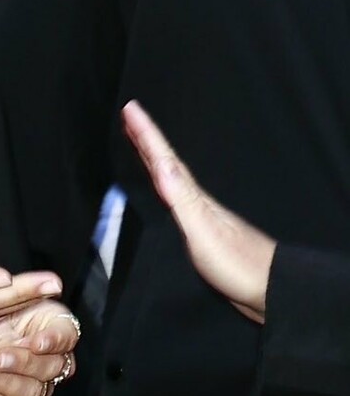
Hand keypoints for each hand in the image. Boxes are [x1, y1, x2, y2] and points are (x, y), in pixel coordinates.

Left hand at [0, 296, 79, 395]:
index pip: (66, 335)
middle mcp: (50, 359)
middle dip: (23, 364)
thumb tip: (15, 344)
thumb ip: (5, 330)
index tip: (36, 342)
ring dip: (2, 382)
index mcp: (50, 325)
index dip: (54, 340)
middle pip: (52, 368)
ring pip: (31, 392)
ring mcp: (36, 386)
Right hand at [122, 100, 273, 321]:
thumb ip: (182, 199)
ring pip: (169, 178)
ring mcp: (199, 214)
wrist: (266, 287)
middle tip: (130, 116)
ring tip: (139, 143)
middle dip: (146, 140)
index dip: (146, 135)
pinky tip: (163, 187)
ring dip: (153, 159)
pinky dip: (162, 184)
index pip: (164, 160)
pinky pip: (173, 197)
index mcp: (193, 197)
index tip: (131, 108)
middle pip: (166, 164)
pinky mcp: (200, 231)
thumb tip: (162, 164)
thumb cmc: (234, 262)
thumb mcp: (203, 230)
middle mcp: (195, 200)